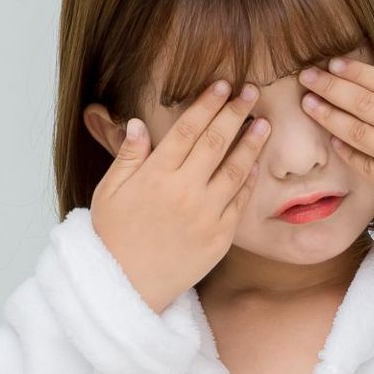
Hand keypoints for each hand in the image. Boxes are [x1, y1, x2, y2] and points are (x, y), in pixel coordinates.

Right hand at [91, 78, 270, 311]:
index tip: (222, 85)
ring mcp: (206, 215)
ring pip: (236, 169)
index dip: (207, 104)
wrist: (126, 288)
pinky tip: (255, 165)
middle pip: (217, 141)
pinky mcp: (220, 237)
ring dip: (252, 142)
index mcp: (156, 176)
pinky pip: (240, 202)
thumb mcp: (109, 193)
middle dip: (236, 112)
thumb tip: (139, 123)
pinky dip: (249, 180)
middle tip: (251, 91)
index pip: (187, 129)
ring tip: (264, 123)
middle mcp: (184, 191)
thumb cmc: (113, 238)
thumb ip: (127, 156)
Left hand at [295, 40, 373, 231]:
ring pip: (357, 132)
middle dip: (331, 87)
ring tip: (306, 103)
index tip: (334, 62)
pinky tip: (332, 141)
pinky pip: (364, 166)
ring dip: (329, 116)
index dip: (357, 71)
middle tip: (306, 75)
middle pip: (364, 103)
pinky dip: (347, 152)